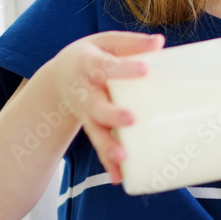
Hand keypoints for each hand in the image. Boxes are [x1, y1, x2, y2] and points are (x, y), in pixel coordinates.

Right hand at [43, 31, 164, 182]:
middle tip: (131, 119)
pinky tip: (120, 177)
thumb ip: (132, 43)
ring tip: (122, 158)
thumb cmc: (94, 55)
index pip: (105, 66)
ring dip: (107, 146)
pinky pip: (99, 145)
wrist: (60, 77)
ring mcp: (87, 113)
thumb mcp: (107, 42)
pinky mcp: (93, 127)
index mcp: (87, 64)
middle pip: (96, 105)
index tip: (145, 69)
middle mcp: (84, 92)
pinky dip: (107, 163)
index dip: (124, 69)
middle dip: (112, 114)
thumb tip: (160, 42)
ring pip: (95, 131)